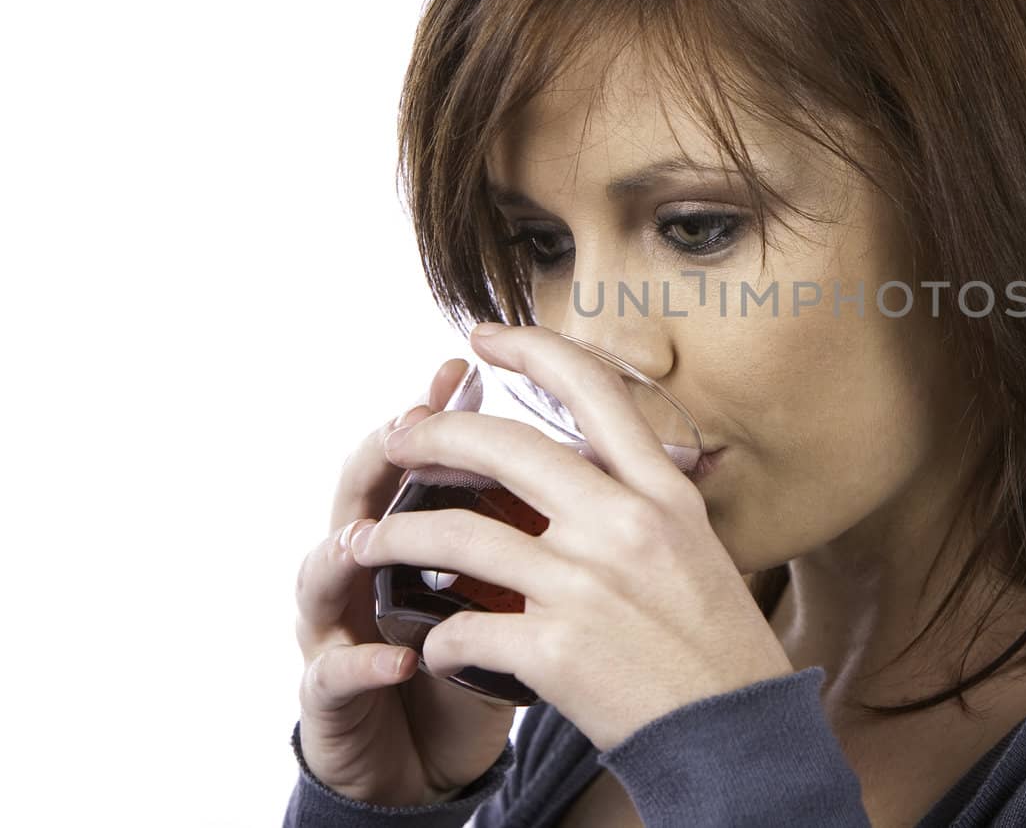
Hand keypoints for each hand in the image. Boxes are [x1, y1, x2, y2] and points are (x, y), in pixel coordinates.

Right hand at [294, 358, 515, 805]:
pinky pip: (334, 674)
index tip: (466, 365)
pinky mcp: (331, 697)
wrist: (427, 756)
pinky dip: (364, 662)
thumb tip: (609, 458)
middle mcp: (363, 568)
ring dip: (346, 549)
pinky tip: (403, 656)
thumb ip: (533, 527)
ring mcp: (335, 629)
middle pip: (355, 493)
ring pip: (320, 573)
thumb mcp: (512, 588)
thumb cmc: (477, 656)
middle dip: (381, 454)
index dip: (438, 411)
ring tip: (370, 537)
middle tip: (409, 423)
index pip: (419, 458)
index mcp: (414, 530)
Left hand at [351, 322, 795, 750]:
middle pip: (500, 447)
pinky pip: (461, 628)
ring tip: (362, 543)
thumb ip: (644, 504)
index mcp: (661, 493)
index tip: (485, 336)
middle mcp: (621, 524)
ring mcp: (584, 583)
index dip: (531, 349)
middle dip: (429, 435)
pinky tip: (435, 650)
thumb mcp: (698, 548)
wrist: (736, 735)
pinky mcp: (553, 648)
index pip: (592, 390)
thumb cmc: (719, 646)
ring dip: (392, 536)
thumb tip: (588, 468)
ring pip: (453, 535)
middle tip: (395, 438)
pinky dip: (437, 640)